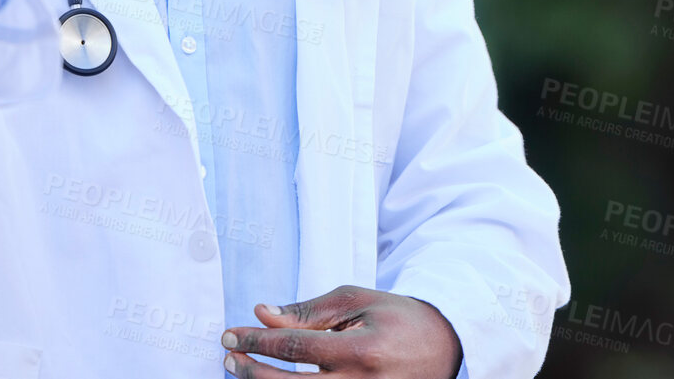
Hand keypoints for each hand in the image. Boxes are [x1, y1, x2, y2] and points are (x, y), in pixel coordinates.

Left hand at [220, 285, 462, 376]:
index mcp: (362, 352)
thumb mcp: (355, 301)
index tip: (230, 336)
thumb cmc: (397, 317)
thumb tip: (262, 315)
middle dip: (250, 372)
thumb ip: (307, 312)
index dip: (255, 342)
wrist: (445, 344)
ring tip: (243, 373)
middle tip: (229, 357)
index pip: (294, 349)